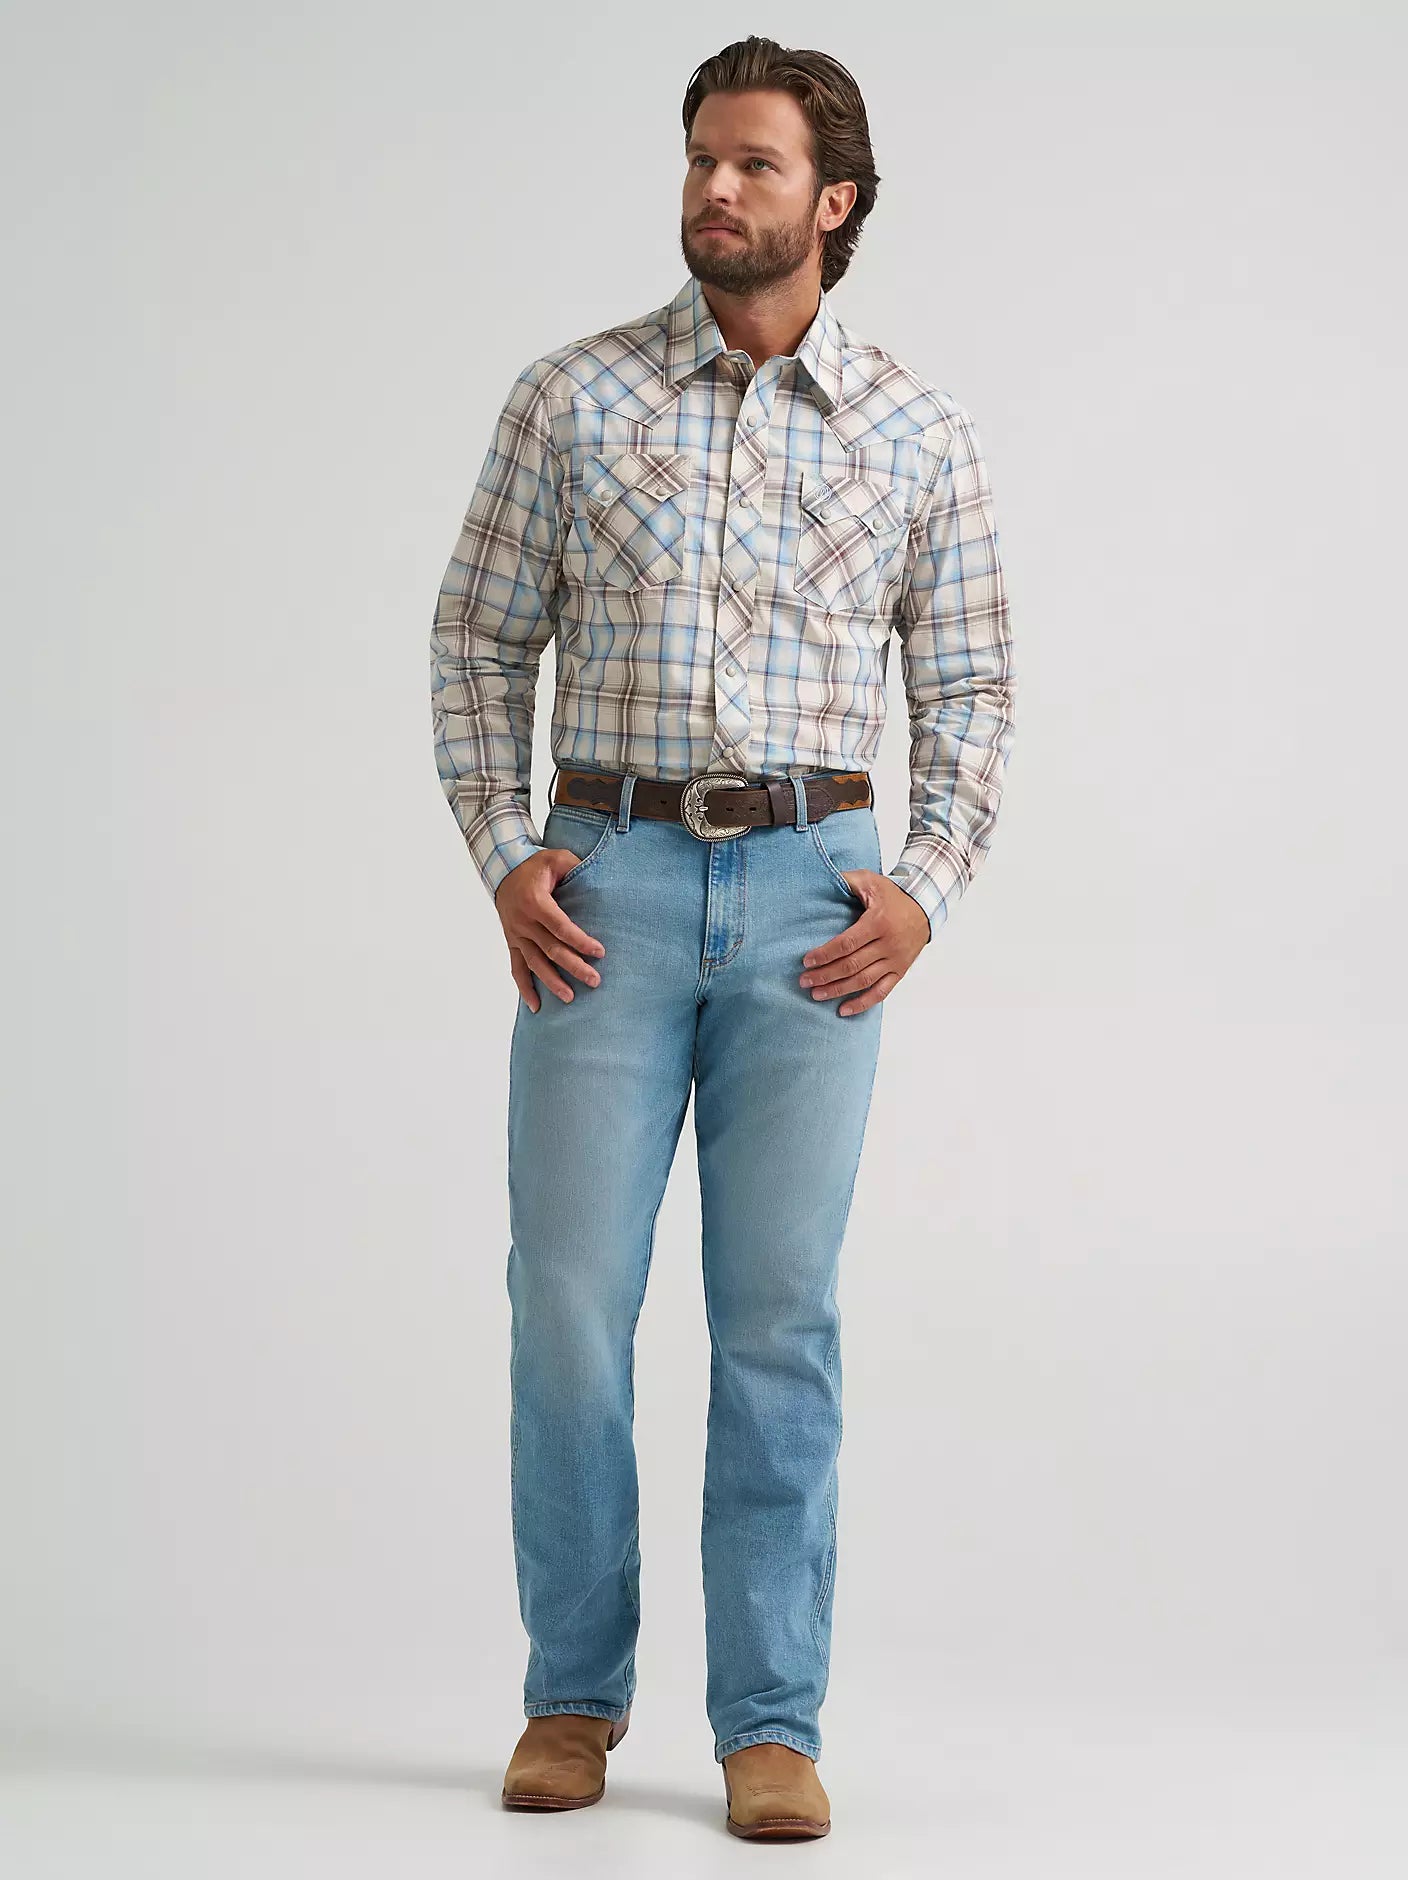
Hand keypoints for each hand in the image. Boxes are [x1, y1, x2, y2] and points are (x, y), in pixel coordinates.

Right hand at [495, 850, 607, 1011]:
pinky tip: (536, 1006)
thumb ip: (575, 866)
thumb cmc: (534, 866)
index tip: (599, 952)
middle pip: (551, 950)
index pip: (560, 927)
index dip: (580, 941)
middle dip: (574, 967)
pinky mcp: (512, 942)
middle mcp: (524, 922)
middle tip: (594, 981)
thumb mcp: (556, 858)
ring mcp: (516, 935)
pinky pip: (517, 968)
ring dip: (552, 982)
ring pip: (535, 964)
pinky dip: (525, 988)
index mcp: (535, 902)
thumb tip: (598, 877)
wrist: (502, 870)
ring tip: (570, 998)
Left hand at [798, 872, 929, 1014]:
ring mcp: (895, 960)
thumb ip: (847, 881)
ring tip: (816, 994)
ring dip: (838, 990)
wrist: (925, 908)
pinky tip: (843, 1010)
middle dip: (825, 975)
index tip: (807, 961)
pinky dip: (862, 1003)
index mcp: (878, 922)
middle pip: (852, 965)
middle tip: (804, 981)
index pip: (847, 944)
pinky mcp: (900, 971)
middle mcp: (888, 944)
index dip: (825, 954)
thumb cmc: (893, 896)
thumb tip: (822, 879)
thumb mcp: (871, 881)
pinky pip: (881, 992)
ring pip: (863, 981)